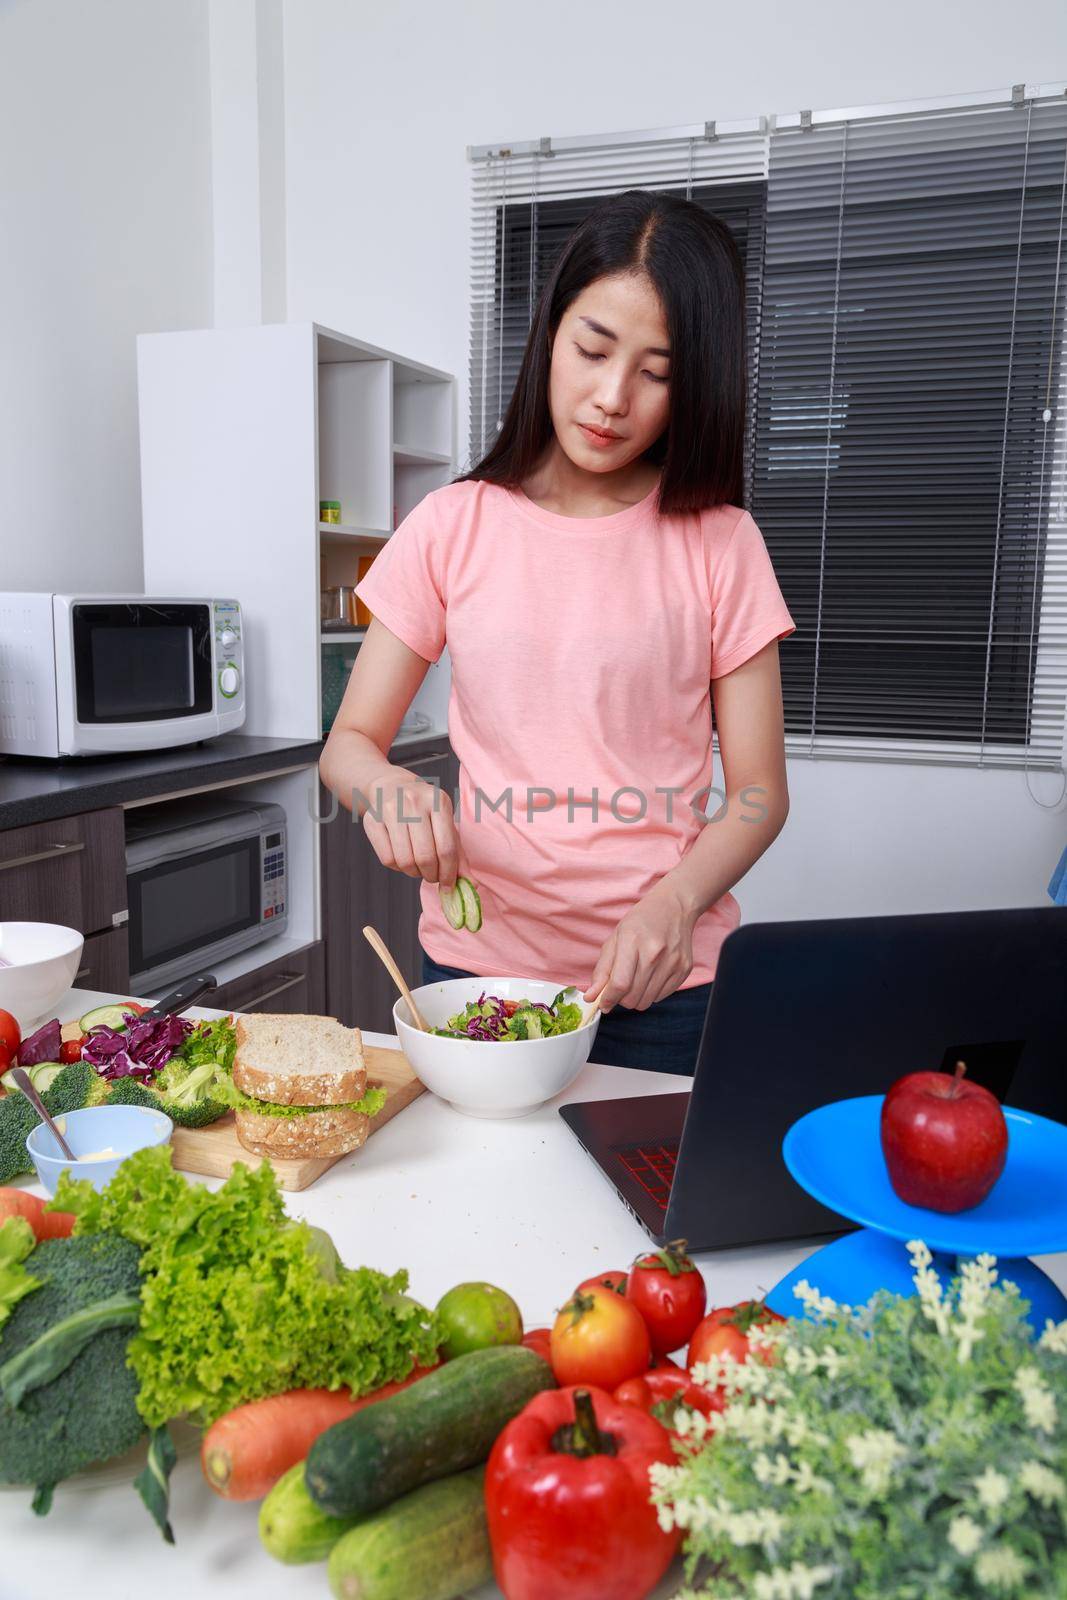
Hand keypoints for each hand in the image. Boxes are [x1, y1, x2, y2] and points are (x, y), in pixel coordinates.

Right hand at [361, 762, 461, 888]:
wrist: (392, 787)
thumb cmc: (424, 810)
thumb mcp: (445, 823)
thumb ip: (458, 854)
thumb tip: (470, 885)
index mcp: (438, 802)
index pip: (446, 848)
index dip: (449, 873)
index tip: (448, 886)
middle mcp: (413, 802)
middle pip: (425, 857)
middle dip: (431, 875)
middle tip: (432, 877)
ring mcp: (390, 810)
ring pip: (405, 861)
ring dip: (414, 873)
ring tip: (418, 868)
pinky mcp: (371, 820)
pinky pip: (387, 859)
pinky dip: (398, 868)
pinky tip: (403, 858)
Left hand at [583, 878, 699, 1012]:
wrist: (674, 907)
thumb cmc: (641, 922)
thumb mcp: (615, 939)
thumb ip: (602, 971)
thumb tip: (591, 997)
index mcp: (632, 941)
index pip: (620, 983)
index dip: (608, 999)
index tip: (603, 1004)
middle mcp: (655, 953)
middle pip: (633, 997)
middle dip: (621, 999)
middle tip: (621, 986)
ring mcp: (672, 962)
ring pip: (647, 1002)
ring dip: (636, 997)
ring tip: (636, 979)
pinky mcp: (684, 969)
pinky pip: (661, 997)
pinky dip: (652, 993)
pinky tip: (652, 975)